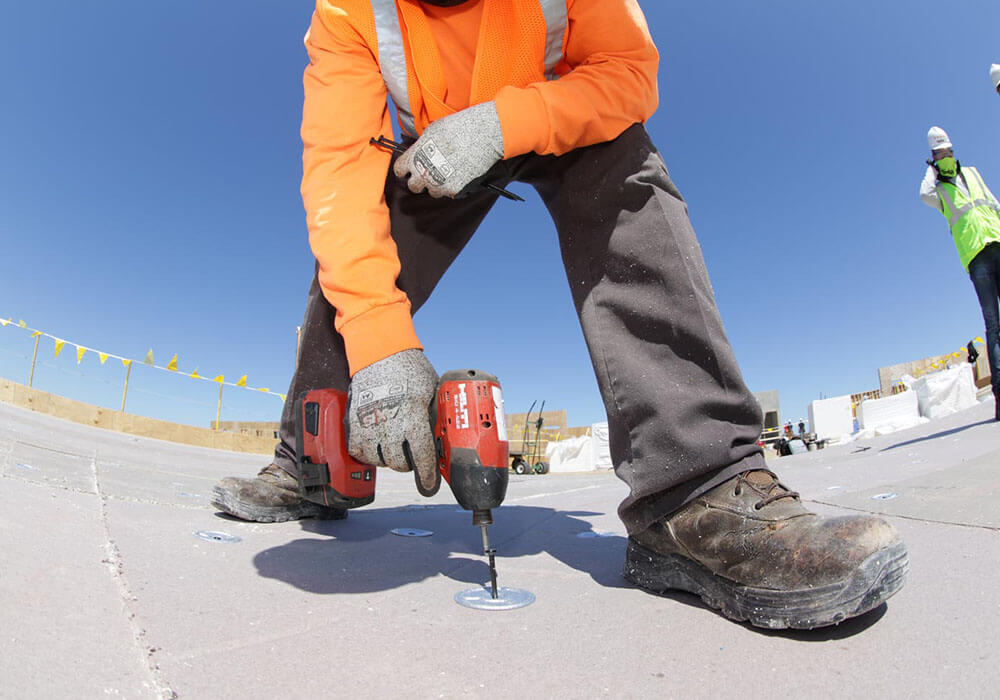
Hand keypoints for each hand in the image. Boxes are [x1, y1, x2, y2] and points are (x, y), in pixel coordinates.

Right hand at [346, 349, 439, 494]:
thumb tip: (443, 436)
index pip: (422, 456)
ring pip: (380, 460)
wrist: (378, 352)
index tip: (430, 485)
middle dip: (409, 464)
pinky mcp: (353, 422)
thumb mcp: (431, 390)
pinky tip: (378, 446)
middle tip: (413, 455)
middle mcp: (389, 423)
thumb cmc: (409, 368)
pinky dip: (369, 454)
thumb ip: (434, 414)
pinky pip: (359, 451)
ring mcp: (369, 424)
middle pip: (400, 463)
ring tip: (396, 448)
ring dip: (390, 459)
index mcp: (413, 415)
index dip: (427, 475)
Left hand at [393, 101, 503, 197]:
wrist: (480, 135)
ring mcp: (438, 183)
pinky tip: (459, 173)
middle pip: (413, 186)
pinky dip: (453, 186)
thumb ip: (421, 147)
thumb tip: (419, 152)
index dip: (404, 170)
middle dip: (420, 181)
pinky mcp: (453, 190)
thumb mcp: (431, 132)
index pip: (399, 170)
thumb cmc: (456, 128)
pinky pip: (449, 193)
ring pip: (432, 192)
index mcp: (414, 157)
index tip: (408, 170)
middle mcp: (423, 173)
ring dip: (437, 184)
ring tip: (447, 172)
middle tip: (428, 174)